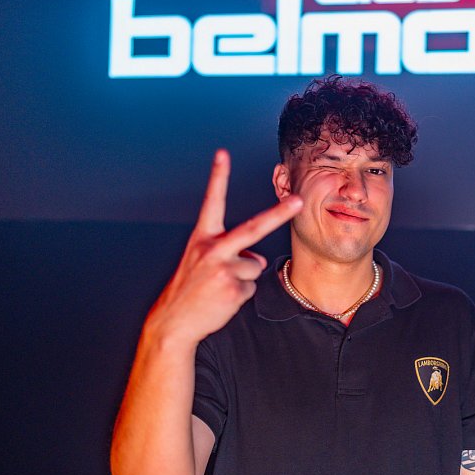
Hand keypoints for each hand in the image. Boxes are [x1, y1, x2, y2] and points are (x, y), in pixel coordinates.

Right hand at [148, 149, 300, 343]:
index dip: (218, 177)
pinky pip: (252, 288)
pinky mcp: (233, 289)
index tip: (222, 154)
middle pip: (254, 227)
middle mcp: (213, 249)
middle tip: (300, 200)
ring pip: (254, 267)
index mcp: (202, 238)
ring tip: (220, 288)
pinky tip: (223, 299)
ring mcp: (224, 269)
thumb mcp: (202, 263)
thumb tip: (257, 260)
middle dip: (280, 213)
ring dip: (242, 279)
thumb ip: (229, 253)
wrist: (174, 321)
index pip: (212, 202)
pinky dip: (241, 296)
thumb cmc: (190, 290)